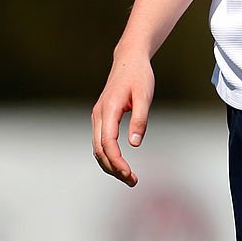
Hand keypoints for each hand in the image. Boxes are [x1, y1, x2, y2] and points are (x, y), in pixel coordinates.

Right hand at [91, 52, 154, 186]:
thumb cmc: (139, 76)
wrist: (129, 59)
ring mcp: (98, 116)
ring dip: (110, 165)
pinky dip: (108, 156)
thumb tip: (134, 144)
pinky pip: (100, 142)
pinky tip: (120, 164)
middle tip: (132, 181)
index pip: (107, 142)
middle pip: (99, 150)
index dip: (116, 161)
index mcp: (109, 109)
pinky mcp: (101, 117)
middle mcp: (99, 114)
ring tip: (129, 177)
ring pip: (97, 148)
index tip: (129, 174)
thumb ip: (140, 119)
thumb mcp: (144, 95)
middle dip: (113, 168)